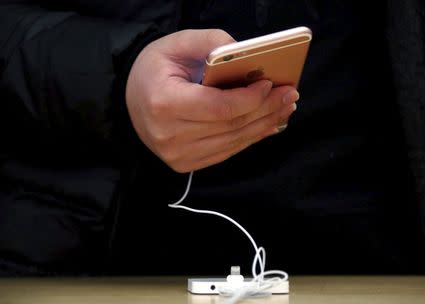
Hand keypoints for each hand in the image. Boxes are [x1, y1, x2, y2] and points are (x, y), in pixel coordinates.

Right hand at [125, 29, 298, 172]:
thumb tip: (246, 53)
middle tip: (289, 96)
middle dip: (265, 110)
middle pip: (231, 126)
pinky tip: (266, 126)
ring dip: (263, 126)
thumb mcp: (176, 44)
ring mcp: (177, 154)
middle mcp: (169, 135)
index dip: (250, 98)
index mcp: (165, 104)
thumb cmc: (154, 69)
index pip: (219, 107)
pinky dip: (249, 139)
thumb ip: (211, 42)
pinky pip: (226, 152)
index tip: (271, 84)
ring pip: (232, 142)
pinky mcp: (185, 163)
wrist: (130, 99)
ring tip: (283, 109)